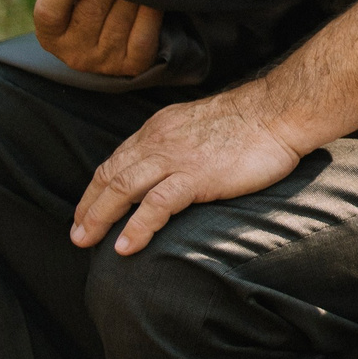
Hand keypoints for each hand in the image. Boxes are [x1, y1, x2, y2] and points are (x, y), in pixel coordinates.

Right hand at [30, 0, 164, 77]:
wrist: (122, 45)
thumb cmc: (89, 5)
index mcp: (50, 36)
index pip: (49, 11)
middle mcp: (74, 54)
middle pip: (89, 11)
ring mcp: (105, 62)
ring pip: (120, 18)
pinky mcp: (135, 65)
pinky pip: (144, 32)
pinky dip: (151, 10)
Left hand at [71, 90, 304, 254]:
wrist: (279, 112)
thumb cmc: (252, 122)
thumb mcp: (202, 125)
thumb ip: (180, 144)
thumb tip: (171, 168)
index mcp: (160, 128)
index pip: (118, 159)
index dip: (98, 187)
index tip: (88, 209)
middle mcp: (159, 141)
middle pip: (111, 176)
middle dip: (89, 207)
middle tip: (78, 234)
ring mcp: (176, 158)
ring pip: (123, 189)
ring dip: (100, 218)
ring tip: (87, 242)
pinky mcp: (195, 176)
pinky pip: (155, 205)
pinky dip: (137, 227)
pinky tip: (125, 246)